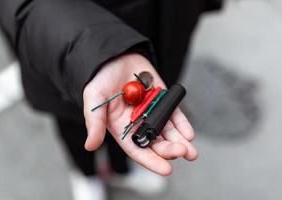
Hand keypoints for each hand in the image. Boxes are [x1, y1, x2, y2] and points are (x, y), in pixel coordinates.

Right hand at [83, 53, 197, 175]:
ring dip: (180, 142)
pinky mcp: (163, 100)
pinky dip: (182, 124)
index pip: (138, 149)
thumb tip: (90, 146)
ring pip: (168, 131)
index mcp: (122, 129)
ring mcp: (153, 112)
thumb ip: (94, 122)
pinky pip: (174, 114)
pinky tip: (189, 134)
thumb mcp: (94, 98)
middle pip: (156, 142)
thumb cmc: (101, 79)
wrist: (115, 56)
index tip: (166, 170)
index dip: (151, 161)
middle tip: (182, 153)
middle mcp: (139, 124)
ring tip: (191, 151)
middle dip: (169, 150)